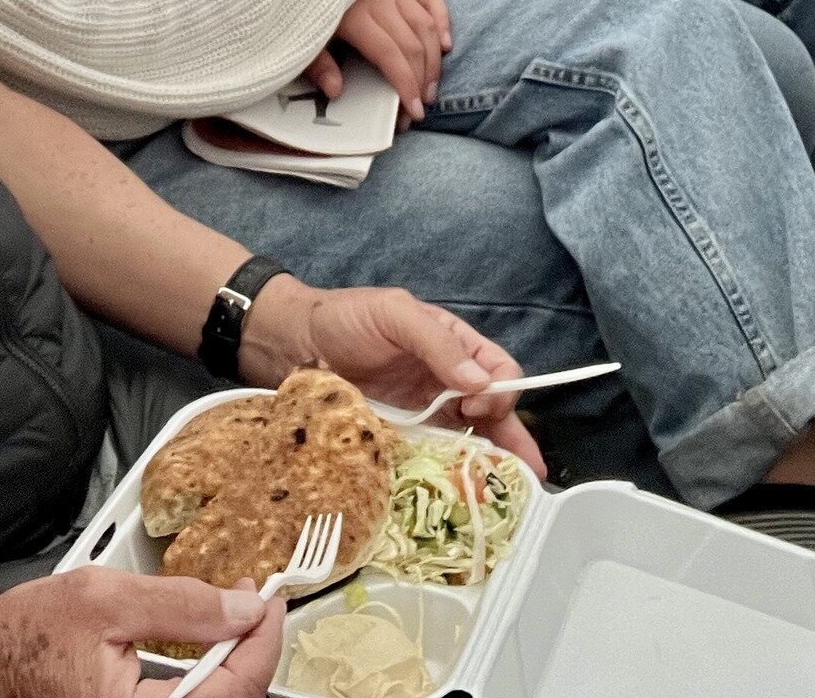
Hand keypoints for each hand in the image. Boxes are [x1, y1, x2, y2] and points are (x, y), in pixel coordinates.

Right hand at [0, 568, 284, 696]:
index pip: (235, 689)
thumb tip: (241, 607)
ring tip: (226, 617)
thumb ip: (180, 603)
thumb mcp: (105, 598)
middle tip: (250, 601)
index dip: (263, 641)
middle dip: (248, 647)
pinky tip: (197, 646)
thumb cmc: (25, 639)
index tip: (271, 601)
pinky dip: (201, 676)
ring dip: (227, 662)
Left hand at [240, 277, 546, 476]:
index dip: (500, 391)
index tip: (478, 406)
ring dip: (487, 470)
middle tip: (521, 477)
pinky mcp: (400, 442)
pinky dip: (448, 480)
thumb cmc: (345, 318)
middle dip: (512, 444)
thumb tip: (479, 382)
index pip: (498, 370)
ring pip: (468, 445)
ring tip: (506, 501)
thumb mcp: (394, 314)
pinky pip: (432, 462)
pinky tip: (458, 502)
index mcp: (453, 346)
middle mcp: (445, 384)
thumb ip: (436, 341)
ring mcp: (424, 417)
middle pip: (492, 416)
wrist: (292, 344)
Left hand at [305, 0, 448, 120]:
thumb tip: (335, 91)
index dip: (404, 84)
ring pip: (426, 27)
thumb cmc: (310, 9)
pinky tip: (446, 46)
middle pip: (412, 46)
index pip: (389, 54)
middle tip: (420, 109)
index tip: (412, 112)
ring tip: (430, 89)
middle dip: (420, 82)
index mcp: (355, 15)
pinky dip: (444, 21)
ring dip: (434, 62)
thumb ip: (318, 65)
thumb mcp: (306, 37)